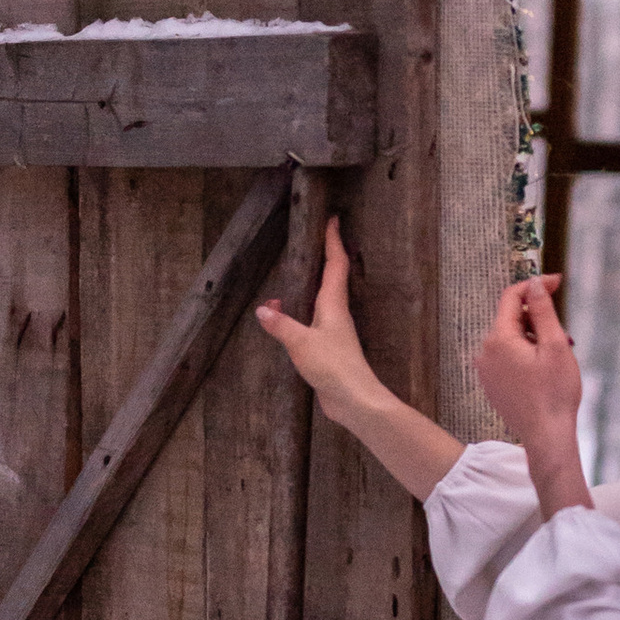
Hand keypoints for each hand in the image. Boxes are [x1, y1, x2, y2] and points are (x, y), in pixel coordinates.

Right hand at [255, 215, 375, 416]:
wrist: (355, 400)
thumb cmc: (334, 367)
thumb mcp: (301, 343)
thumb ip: (281, 326)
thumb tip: (263, 310)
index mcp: (333, 304)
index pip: (335, 264)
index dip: (333, 241)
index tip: (333, 219)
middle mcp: (335, 313)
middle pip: (331, 277)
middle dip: (324, 256)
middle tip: (314, 238)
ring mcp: (333, 331)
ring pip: (320, 299)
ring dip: (307, 285)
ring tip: (289, 277)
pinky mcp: (328, 348)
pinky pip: (311, 320)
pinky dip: (298, 313)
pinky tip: (282, 319)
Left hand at [476, 273, 582, 444]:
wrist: (546, 436)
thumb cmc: (554, 393)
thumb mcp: (555, 346)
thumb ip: (543, 311)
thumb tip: (534, 284)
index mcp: (499, 339)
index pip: (511, 297)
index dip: (534, 286)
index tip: (557, 283)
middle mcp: (485, 352)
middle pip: (511, 319)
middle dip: (538, 319)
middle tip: (565, 334)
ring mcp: (486, 371)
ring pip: (511, 339)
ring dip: (534, 338)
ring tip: (556, 356)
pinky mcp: (492, 385)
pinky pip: (507, 358)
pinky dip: (525, 355)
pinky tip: (543, 370)